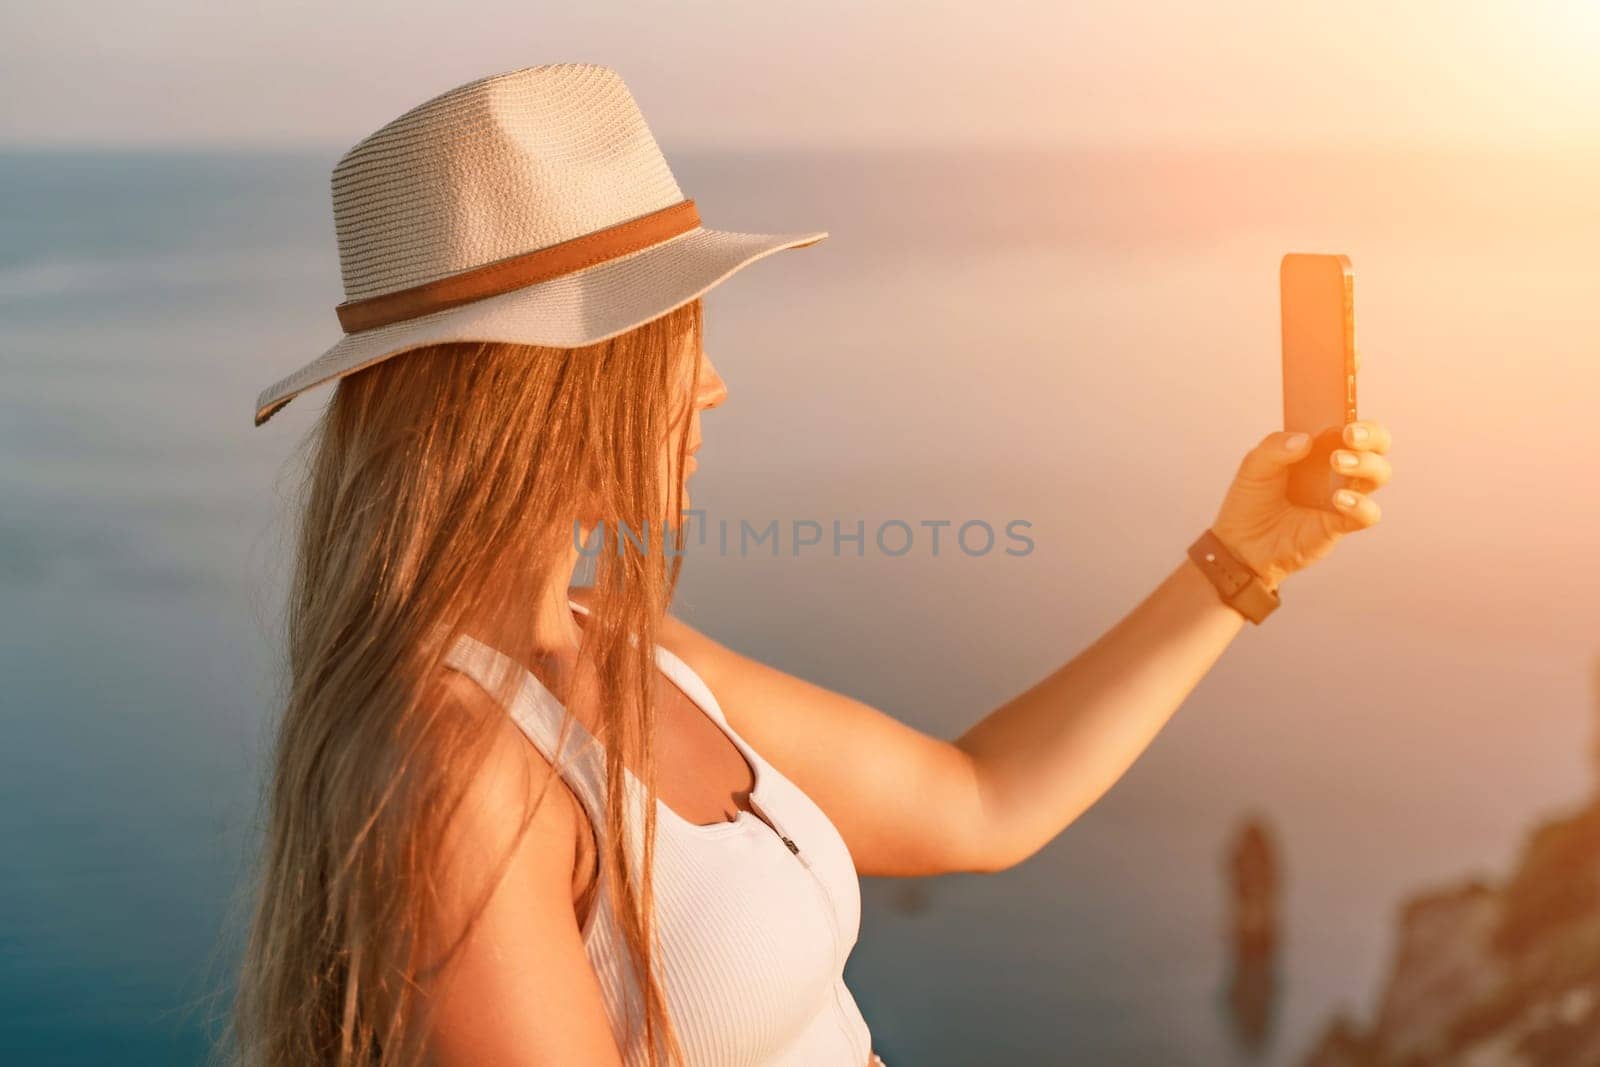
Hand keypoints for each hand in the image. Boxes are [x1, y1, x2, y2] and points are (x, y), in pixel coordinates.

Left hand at [1210, 418, 1392, 592]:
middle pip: (1377, 447)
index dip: (1360, 422)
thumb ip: (1274, 447)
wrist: (1240, 544)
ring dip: (1365, 464)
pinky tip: (1338, 500)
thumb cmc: (1250, 500)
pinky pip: (1367, 514)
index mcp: (1320, 449)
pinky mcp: (1340, 525)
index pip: (1354, 428)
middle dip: (1373, 436)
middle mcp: (1338, 471)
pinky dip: (1360, 505)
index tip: (1347, 420)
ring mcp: (1343, 497)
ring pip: (1378, 475)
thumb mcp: (1254, 466)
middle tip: (1350, 436)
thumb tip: (1305, 439)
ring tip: (1337, 462)